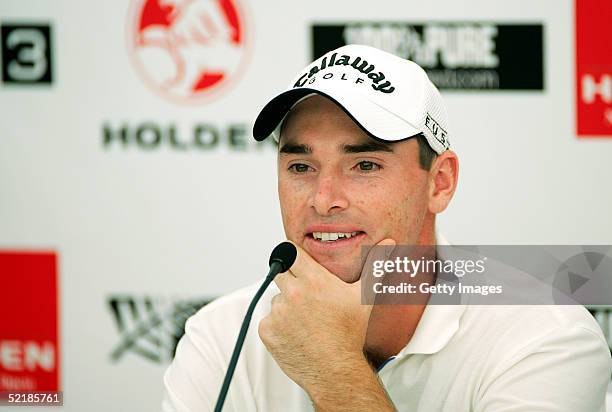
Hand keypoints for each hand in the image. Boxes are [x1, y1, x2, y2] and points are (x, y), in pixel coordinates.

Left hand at [257, 238, 395, 394]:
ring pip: (276, 299)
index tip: (298, 264)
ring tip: (306, 321)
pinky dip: (278, 326)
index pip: (290, 252)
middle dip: (291, 281)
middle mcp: (293, 293)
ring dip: (286, 306)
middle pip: (280, 273)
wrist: (335, 370)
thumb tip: (388, 244)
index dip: (294, 257)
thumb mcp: (364, 297)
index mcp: (314, 280)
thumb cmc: (350, 334)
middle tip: (307, 298)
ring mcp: (278, 312)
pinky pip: (268, 320)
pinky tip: (296, 334)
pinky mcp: (267, 330)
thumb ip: (374, 266)